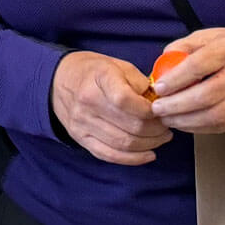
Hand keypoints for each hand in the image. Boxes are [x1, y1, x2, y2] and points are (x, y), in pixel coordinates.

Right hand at [51, 51, 172, 164]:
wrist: (58, 80)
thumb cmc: (93, 71)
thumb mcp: (118, 65)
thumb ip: (140, 82)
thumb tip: (160, 103)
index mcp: (99, 80)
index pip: (127, 101)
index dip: (151, 110)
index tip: (162, 110)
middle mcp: (88, 103)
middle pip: (131, 126)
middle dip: (157, 130)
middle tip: (166, 126)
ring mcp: (82, 123)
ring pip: (124, 144)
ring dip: (150, 144)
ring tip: (161, 137)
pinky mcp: (80, 138)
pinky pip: (110, 155)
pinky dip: (133, 159)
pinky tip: (149, 154)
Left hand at [149, 28, 224, 133]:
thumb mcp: (210, 35)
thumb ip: (184, 46)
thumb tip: (161, 64)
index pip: (198, 66)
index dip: (176, 80)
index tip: (159, 89)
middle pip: (205, 95)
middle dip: (176, 106)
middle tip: (157, 109)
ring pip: (214, 115)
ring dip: (186, 121)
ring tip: (167, 119)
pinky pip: (223, 125)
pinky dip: (201, 128)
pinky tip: (185, 124)